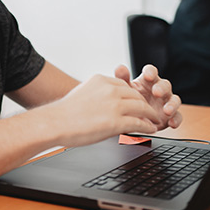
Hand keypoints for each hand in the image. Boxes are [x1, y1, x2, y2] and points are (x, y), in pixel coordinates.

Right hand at [45, 74, 162, 147]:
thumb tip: (104, 104)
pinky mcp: (116, 121)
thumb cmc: (64, 113)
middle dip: (144, 104)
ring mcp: (114, 105)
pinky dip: (147, 126)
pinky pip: (139, 122)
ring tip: (154, 120)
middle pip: (136, 95)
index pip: (124, 85)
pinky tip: (150, 129)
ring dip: (150, 115)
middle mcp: (110, 89)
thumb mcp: (83, 93)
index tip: (137, 101)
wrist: (56, 122)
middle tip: (150, 111)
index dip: (133, 95)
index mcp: (101, 80)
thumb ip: (97, 94)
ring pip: (141, 107)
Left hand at [114, 64, 181, 130]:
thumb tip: (120, 68)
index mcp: (148, 80)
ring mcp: (166, 102)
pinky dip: (176, 119)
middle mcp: (159, 89)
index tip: (147, 76)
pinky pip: (178, 116)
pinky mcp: (171, 115)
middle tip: (156, 92)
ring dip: (172, 104)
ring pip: (174, 100)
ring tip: (166, 111)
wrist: (132, 118)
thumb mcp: (125, 90)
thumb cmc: (130, 99)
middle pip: (164, 85)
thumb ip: (123, 79)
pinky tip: (172, 123)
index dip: (150, 72)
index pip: (151, 71)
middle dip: (161, 88)